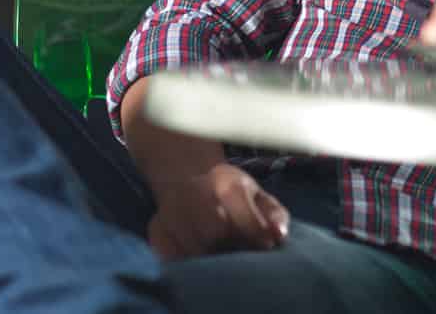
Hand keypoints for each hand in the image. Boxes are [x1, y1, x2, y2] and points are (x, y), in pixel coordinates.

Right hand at [146, 162, 288, 259]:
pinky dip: (191, 261)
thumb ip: (274, 214)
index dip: (257, 238)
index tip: (266, 246)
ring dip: (212, 257)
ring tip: (222, 250)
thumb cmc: (229, 190)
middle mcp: (194, 195)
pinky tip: (201, 253)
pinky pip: (175, 258)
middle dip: (233, 248)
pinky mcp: (156, 231)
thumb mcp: (257, 194)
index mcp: (225, 184)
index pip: (242, 221)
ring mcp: (170, 214)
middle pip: (216, 238)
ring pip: (195, 251)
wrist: (186, 175)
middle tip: (241, 249)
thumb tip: (279, 235)